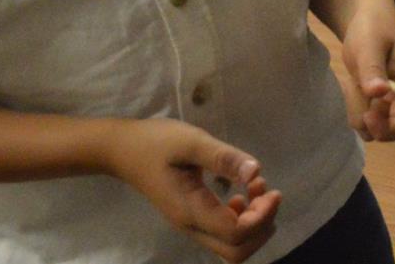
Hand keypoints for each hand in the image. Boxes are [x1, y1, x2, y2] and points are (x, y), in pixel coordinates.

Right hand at [106, 119, 279, 262]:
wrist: (122, 151)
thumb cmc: (156, 143)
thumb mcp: (191, 142)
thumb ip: (223, 157)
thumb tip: (256, 172)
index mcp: (190, 210)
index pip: (235, 234)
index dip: (261, 217)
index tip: (272, 191)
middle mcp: (191, 226)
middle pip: (236, 252)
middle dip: (261, 226)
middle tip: (268, 193)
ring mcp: (190, 226)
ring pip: (230, 248)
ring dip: (253, 224)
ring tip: (256, 191)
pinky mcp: (192, 219)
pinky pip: (223, 235)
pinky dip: (241, 220)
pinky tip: (241, 196)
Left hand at [338, 6, 394, 142]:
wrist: (364, 15)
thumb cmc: (372, 25)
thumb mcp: (370, 44)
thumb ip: (373, 69)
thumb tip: (378, 93)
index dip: (388, 129)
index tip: (368, 114)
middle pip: (388, 131)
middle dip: (368, 119)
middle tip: (355, 90)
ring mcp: (386, 100)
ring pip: (369, 126)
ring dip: (356, 109)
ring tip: (352, 80)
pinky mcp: (372, 99)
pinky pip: (361, 115)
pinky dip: (352, 105)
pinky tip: (350, 83)